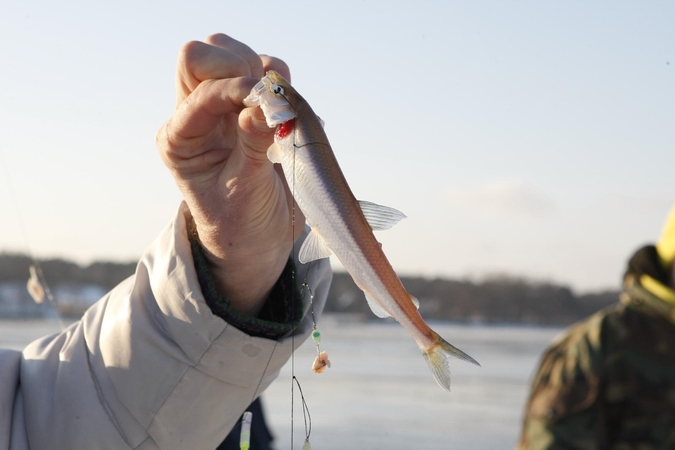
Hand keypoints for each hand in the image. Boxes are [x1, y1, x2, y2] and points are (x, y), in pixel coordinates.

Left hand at [156, 34, 302, 315]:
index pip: (200, 89)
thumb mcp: (244, 189)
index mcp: (181, 138)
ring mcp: (224, 108)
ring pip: (231, 55)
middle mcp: (197, 116)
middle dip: (238, 68)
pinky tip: (285, 109)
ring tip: (277, 107)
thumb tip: (268, 104)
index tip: (268, 105)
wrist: (257, 238)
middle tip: (264, 98)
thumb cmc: (241, 221)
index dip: (235, 90)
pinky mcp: (251, 106)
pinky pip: (263, 69)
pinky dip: (278, 78)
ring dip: (259, 71)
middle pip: (203, 57)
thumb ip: (253, 144)